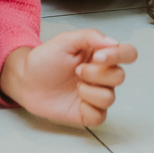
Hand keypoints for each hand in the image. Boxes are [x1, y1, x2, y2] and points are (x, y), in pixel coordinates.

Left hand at [0, 30, 136, 126]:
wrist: (26, 80)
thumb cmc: (45, 59)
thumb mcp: (65, 40)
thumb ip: (89, 36)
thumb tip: (113, 42)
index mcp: (100, 55)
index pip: (128, 53)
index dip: (120, 55)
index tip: (98, 57)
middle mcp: (102, 75)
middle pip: (120, 76)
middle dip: (97, 74)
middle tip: (77, 70)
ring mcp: (95, 95)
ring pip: (110, 98)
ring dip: (90, 91)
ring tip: (75, 85)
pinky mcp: (87, 113)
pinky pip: (100, 116)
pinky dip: (88, 108)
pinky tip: (76, 101)